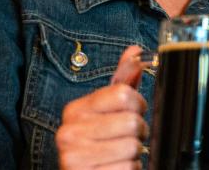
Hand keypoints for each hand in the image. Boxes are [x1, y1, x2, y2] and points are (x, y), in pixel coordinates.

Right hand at [57, 45, 149, 169]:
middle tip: (128, 138)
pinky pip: (129, 168)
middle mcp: (69, 133)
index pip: (124, 95)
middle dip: (139, 132)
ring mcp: (74, 159)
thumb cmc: (99, 143)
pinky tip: (116, 168)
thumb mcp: (106, 110)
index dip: (138, 104)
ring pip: (133, 147)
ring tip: (121, 154)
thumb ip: (121, 81)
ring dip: (135, 154)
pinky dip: (130, 169)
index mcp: (75, 110)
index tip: (132, 112)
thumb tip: (135, 51)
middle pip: (132, 122)